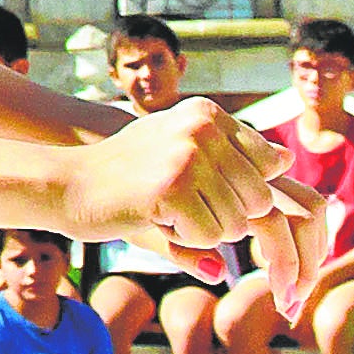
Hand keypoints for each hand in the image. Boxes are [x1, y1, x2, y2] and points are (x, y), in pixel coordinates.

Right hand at [70, 105, 320, 298]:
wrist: (68, 183)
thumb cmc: (128, 173)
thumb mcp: (181, 152)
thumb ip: (232, 156)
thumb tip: (286, 161)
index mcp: (207, 113)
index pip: (270, 166)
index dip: (245, 194)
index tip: (213, 198)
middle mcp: (202, 127)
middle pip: (258, 199)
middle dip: (227, 216)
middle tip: (182, 205)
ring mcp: (187, 156)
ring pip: (238, 223)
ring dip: (205, 230)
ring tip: (166, 209)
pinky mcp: (172, 189)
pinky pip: (211, 238)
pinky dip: (186, 240)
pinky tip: (154, 218)